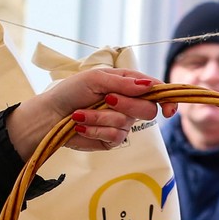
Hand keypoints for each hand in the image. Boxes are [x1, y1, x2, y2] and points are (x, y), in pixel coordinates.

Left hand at [6, 67, 174, 159]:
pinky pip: (114, 137)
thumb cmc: (70, 91)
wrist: (49, 115)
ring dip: (101, 118)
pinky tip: (80, 126)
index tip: (169, 109)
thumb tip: (148, 85)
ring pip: (126, 124)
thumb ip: (122, 82)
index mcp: (127, 85)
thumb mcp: (95, 79)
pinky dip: (95, 130)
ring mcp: (120, 123)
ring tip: (80, 114)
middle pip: (148, 109)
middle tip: (106, 99)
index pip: (155, 91)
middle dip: (127, 104)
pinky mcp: (109, 140)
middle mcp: (128, 104)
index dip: (166, 99)